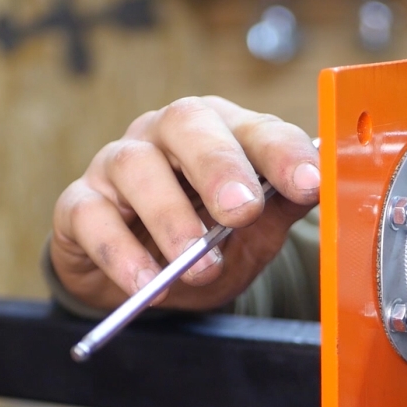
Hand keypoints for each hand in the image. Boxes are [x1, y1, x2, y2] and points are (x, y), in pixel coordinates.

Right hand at [51, 96, 319, 311]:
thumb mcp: (256, 230)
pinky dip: (120, 252)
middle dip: (219, 167)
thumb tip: (327, 188)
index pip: (254, 127)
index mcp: (221, 130)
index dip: (282, 152)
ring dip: (169, 217)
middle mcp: (166, 135)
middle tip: (241, 211)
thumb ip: (284, 206)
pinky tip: (148, 283)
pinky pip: (91, 216)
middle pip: (187, 123)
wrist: (145, 279)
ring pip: (136, 166)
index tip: (308, 183)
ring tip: (196, 264)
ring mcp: (117, 164)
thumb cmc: (206, 241)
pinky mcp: (79, 204)